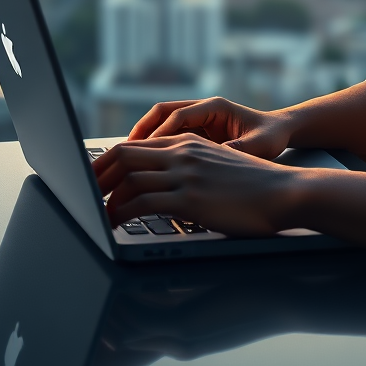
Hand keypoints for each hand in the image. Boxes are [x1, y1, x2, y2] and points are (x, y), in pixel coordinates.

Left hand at [93, 133, 299, 234]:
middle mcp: (184, 152)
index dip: (108, 161)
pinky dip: (120, 212)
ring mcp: (186, 174)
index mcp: (190, 142)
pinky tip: (113, 223)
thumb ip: (192, 168)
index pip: (136, 145)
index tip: (93, 177)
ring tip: (93, 213)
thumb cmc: (255, 187)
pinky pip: (142, 202)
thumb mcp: (219, 167)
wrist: (284, 192)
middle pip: (124, 155)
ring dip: (105, 198)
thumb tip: (166, 187)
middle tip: (81, 193)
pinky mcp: (189, 199)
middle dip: (96, 175)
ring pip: (129, 178)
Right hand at [127, 97, 291, 159]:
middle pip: (163, 113)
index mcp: (216, 107)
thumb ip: (237, 150)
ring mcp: (199, 118)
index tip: (146, 153)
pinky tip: (146, 165)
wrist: (280, 131)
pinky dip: (156, 147)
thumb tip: (217, 158)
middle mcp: (204, 108)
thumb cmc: (272, 136)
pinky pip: (170, 135)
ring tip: (127, 159)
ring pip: (162, 122)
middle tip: (124, 152)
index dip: (160, 134)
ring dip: (145, 138)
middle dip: (142, 131)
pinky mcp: (198, 130)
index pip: (179, 116)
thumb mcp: (259, 146)